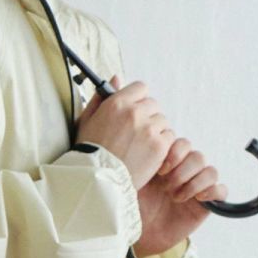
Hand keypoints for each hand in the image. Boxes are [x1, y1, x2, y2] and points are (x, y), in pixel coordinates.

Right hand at [73, 73, 174, 189]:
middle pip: (153, 104)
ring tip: (140, 145)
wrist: (98, 179)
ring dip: (155, 130)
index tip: (134, 109)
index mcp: (116, 103)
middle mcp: (134, 112)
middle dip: (147, 116)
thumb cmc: (90, 151)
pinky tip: (147, 153)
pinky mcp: (159, 145)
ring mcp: (149, 129)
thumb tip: (117, 78)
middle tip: (136, 132)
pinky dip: (162, 144)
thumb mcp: (88, 119)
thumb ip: (102, 97)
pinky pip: (169, 136)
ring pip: (162, 121)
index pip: (140, 88)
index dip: (138, 99)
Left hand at [134, 136, 227, 256]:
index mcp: (169, 162)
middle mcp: (185, 172)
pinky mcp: (206, 205)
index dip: (175, 153)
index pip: (182, 144)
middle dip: (182, 170)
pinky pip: (221, 190)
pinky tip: (198, 199)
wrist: (140, 234)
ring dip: (195, 182)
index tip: (160, 170)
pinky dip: (213, 191)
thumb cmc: (135, 207)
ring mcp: (197, 188)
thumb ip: (145, 163)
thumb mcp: (136, 181)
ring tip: (176, 196)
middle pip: (198, 156)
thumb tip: (148, 145)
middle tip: (166, 186)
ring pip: (211, 171)